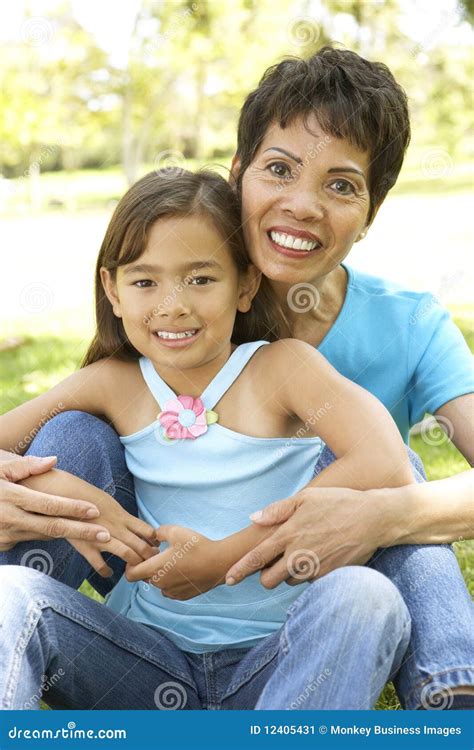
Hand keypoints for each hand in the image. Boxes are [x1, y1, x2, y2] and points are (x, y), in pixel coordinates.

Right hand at [0, 452, 107, 550]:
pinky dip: (44, 532)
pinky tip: (56, 527)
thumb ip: (26, 465)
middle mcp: (9, 519)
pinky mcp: (1, 544)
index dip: (74, 508)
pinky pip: (29, 537)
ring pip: (43, 534)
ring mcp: (4, 535)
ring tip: (91, 531)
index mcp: (11, 497)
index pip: (49, 505)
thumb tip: (54, 460)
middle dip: (81, 531)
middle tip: (106, 534)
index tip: (95, 511)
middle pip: (52, 527)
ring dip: (66, 532)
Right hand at [67, 491, 157, 576]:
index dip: (154, 540)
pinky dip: (106, 572)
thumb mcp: (111, 504)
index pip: (146, 530)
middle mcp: (116, 527)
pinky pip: (100, 565)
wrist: (65, 497)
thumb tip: (134, 526)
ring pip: (127, 554)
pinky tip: (110, 573)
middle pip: (140, 544)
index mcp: (123, 516)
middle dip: (150, 556)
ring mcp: (102, 538)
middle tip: (153, 562)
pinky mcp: (87, 547)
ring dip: (135, 563)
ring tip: (137, 569)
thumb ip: (122, 517)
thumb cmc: (88, 498)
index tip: (156, 546)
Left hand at [125, 524, 224, 599]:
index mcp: (155, 569)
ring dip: (160, 574)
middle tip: (160, 553)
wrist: (219, 563)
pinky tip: (182, 569)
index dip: (131, 564)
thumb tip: (153, 536)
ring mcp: (171, 592)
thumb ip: (158, 532)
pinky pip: (169, 589)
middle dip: (147, 566)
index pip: (130, 574)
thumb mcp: (175, 531)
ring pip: (157, 583)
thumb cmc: (197, 546)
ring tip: (174, 561)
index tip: (141, 555)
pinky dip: (170, 580)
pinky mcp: (182, 596)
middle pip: (144, 577)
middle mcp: (160, 584)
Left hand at [225, 487, 388, 588]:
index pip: (256, 558)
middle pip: (268, 580)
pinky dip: (308, 573)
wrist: (372, 518)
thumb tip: (253, 519)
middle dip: (266, 576)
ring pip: (289, 582)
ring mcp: (314, 568)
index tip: (228, 579)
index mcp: (288, 534)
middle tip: (274, 562)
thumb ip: (277, 510)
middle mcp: (298, 555)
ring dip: (289, 573)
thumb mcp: (306, 497)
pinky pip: (309, 581)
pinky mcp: (328, 577)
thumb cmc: (337, 503)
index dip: (239, 571)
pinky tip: (318, 556)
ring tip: (303, 552)